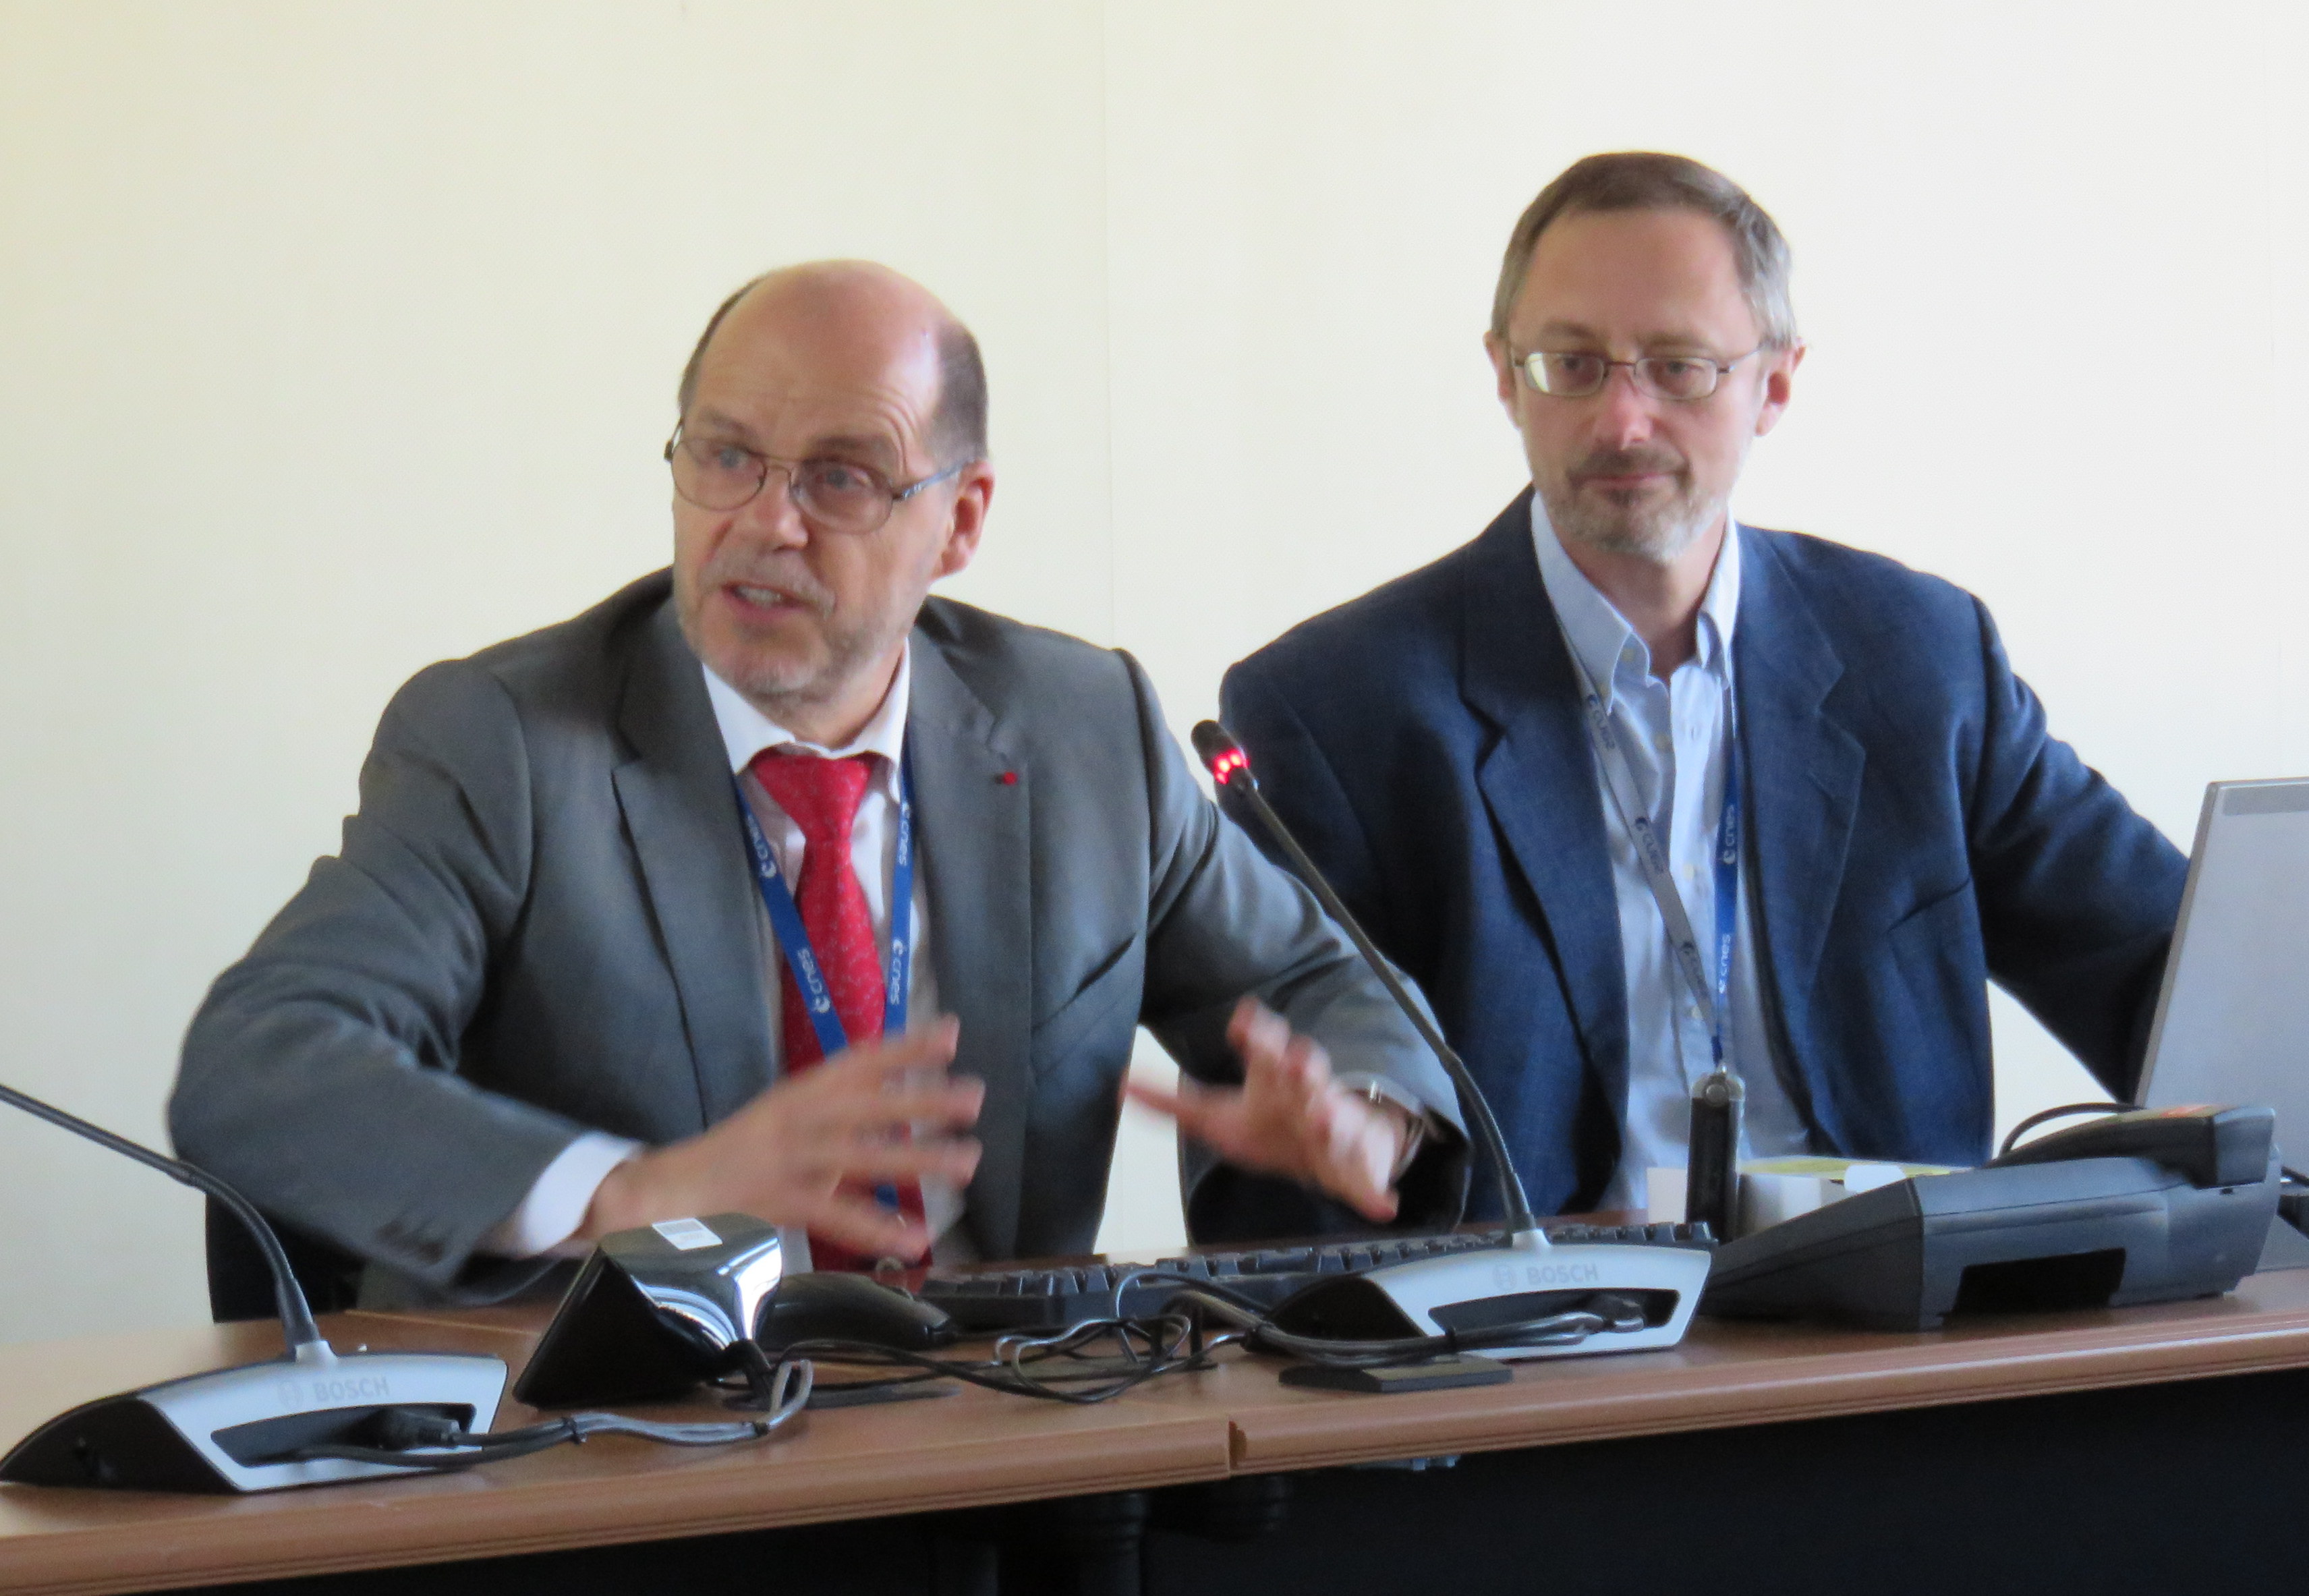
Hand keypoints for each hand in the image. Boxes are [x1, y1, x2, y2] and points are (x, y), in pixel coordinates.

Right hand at [583, 1017, 981, 1259]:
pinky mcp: (779, 1201)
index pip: (857, 1061)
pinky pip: (835, 1213)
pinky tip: (916, 1236)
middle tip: (975, 1095)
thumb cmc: (739, 1155)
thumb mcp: (787, 1118)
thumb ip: (837, 1111)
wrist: (667, 1189)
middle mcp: (796, 1117)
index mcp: (799, 1093)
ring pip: (859, 1154)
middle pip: (866, 1102)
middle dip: (921, 1097)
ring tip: (968, 1161)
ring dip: (916, 1156)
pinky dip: (878, 1227)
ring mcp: (788, 1158)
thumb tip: (897, 1102)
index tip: (950, 1033)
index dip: (903, 1046)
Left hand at [1124, 998, 1410, 1222]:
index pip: (1265, 1048)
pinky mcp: (1358, 1167)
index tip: (1242, 1020)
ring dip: (1332, 1119)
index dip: (1255, 1034)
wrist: (1333, 1149)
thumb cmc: (1273, 1125)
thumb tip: (1117, 1088)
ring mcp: (1337, 1129)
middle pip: (1306, 1075)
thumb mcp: (1218, 1114)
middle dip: (1301, 1065)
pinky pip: (1369, 1180)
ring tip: (1324, 1121)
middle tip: (1295, 1058)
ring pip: (1337, 1120)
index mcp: (1275, 1079)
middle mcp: (1308, 1096)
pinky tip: (1383, 1205)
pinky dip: (1376, 1191)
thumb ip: (1171, 1100)